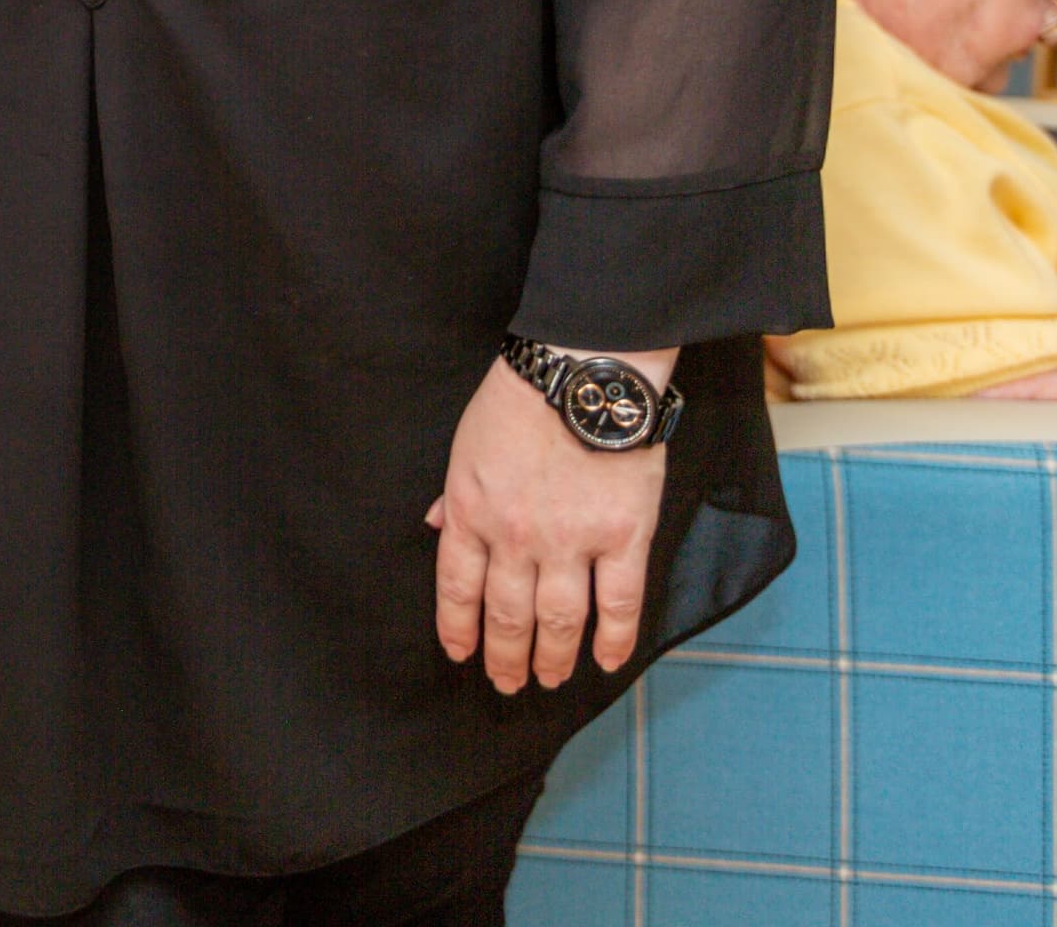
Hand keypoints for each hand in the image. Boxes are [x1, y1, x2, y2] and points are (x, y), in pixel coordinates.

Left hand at [428, 350, 672, 693]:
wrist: (579, 372)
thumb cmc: (518, 399)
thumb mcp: (465, 444)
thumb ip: (453, 494)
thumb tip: (433, 527)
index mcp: (471, 512)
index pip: (458, 588)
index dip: (458, 628)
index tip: (462, 655)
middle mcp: (516, 537)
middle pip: (507, 615)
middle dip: (505, 657)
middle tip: (508, 684)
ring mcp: (572, 541)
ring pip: (560, 620)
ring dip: (553, 657)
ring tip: (549, 679)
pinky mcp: (623, 536)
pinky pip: (620, 603)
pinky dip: (614, 639)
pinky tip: (607, 662)